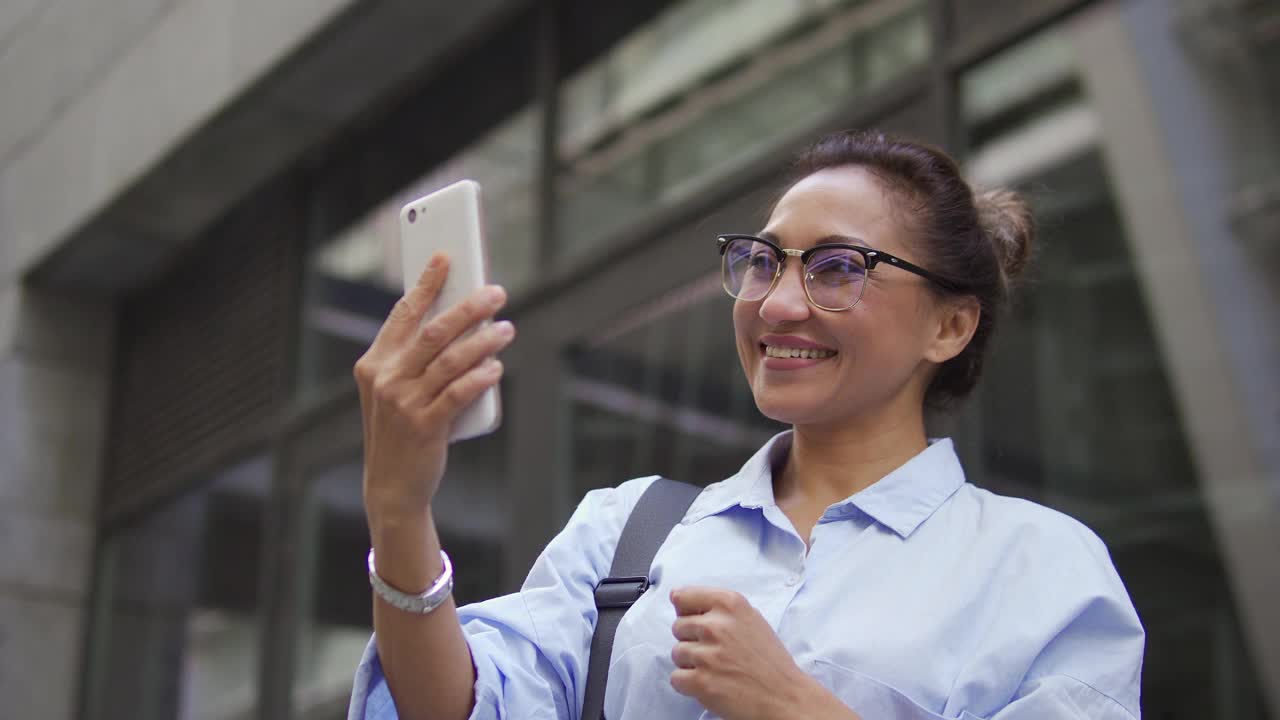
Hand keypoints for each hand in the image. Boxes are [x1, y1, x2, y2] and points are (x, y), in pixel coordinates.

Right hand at [353, 253, 513, 528]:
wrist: (392, 485)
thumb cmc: (402, 431)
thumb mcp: (397, 391)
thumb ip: (418, 360)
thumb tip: (461, 321)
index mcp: (375, 363)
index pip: (404, 313)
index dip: (426, 283)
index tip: (447, 258)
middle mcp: (386, 379)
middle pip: (433, 331)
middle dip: (468, 307)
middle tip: (496, 293)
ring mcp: (403, 403)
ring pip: (450, 360)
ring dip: (483, 341)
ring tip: (507, 329)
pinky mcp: (424, 426)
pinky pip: (458, 393)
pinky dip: (480, 377)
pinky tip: (496, 367)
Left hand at [670, 587, 818, 719]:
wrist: (784, 697)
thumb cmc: (769, 660)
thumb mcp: (750, 619)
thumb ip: (719, 608)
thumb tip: (679, 599)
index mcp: (730, 605)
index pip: (682, 597)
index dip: (685, 610)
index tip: (691, 618)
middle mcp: (716, 626)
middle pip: (678, 626)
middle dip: (691, 639)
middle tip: (715, 651)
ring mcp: (707, 654)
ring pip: (676, 653)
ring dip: (691, 663)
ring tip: (716, 669)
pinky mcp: (701, 682)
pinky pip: (676, 678)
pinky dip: (688, 684)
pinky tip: (710, 683)